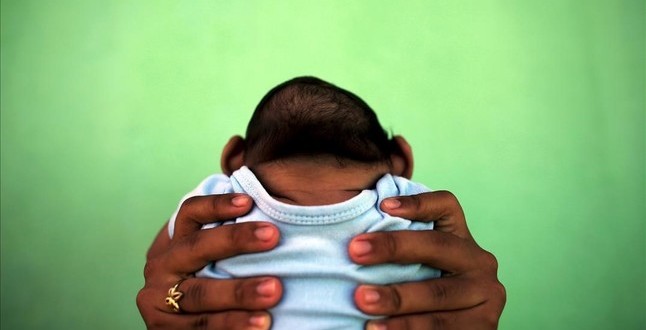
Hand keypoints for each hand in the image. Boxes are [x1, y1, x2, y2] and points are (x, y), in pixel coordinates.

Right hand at [136, 194, 282, 329]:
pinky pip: (201, 328)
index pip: (190, 214)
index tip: (248, 201)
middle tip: (273, 236)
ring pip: (200, 294)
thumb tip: (272, 216)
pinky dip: (231, 326)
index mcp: (174, 244)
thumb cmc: (212, 285)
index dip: (217, 204)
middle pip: (196, 247)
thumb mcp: (211, 260)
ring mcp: (160, 301)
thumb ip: (230, 244)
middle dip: (235, 240)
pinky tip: (260, 324)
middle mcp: (162, 268)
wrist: (187, 326)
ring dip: (239, 293)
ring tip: (274, 291)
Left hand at [349, 191, 505, 328]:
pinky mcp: (484, 327)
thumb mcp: (419, 268)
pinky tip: (381, 329)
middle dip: (393, 247)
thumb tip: (353, 239)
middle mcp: (478, 262)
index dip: (417, 203)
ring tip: (362, 301)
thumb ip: (400, 253)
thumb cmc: (420, 295)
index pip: (446, 207)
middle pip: (437, 246)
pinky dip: (408, 328)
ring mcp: (486, 296)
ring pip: (437, 293)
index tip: (383, 206)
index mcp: (461, 239)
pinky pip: (442, 327)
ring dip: (397, 298)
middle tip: (355, 251)